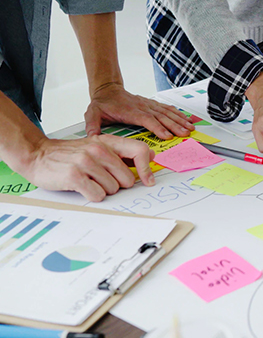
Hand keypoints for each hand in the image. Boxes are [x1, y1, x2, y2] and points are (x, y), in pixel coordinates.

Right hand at [21, 134, 154, 201]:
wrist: (37, 154)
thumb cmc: (71, 154)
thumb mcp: (98, 147)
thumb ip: (122, 153)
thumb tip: (150, 157)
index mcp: (108, 142)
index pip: (140, 151)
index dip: (147, 169)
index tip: (148, 181)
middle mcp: (99, 149)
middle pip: (128, 179)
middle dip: (118, 184)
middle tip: (102, 179)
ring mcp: (86, 162)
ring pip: (113, 189)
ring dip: (103, 190)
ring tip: (89, 180)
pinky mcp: (75, 176)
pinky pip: (98, 195)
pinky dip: (92, 196)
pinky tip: (83, 187)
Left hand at [85, 83, 195, 139]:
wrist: (108, 89)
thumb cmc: (102, 103)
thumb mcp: (93, 113)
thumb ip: (93, 124)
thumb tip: (91, 136)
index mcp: (130, 111)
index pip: (146, 119)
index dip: (157, 127)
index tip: (167, 135)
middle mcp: (142, 107)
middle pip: (161, 116)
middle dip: (175, 125)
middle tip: (185, 133)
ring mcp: (148, 105)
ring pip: (167, 112)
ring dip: (179, 120)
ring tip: (190, 128)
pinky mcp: (152, 104)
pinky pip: (167, 108)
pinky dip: (177, 113)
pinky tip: (186, 118)